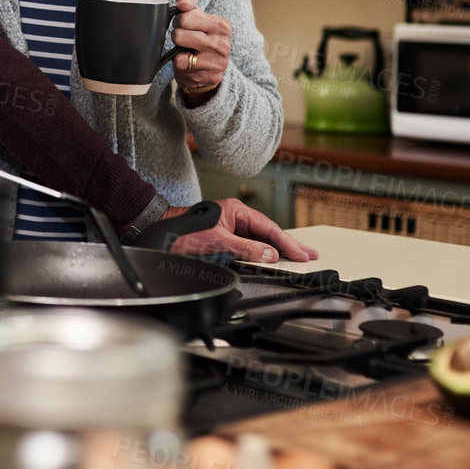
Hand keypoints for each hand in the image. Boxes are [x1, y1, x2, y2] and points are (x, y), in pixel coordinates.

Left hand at [162, 198, 317, 264]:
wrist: (159, 235)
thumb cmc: (182, 233)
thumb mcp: (218, 242)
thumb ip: (246, 248)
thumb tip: (269, 254)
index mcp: (236, 211)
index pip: (267, 228)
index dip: (286, 243)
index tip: (301, 254)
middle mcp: (235, 217)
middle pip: (267, 232)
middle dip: (289, 244)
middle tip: (309, 254)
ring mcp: (230, 227)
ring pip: (259, 239)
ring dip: (278, 249)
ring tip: (297, 256)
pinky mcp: (225, 238)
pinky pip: (249, 245)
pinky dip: (263, 252)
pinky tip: (273, 257)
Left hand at [171, 0, 228, 98]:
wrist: (207, 72)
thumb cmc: (200, 39)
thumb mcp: (197, 17)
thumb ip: (188, 0)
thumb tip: (183, 3)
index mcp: (221, 25)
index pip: (186, 15)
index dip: (179, 20)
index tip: (185, 26)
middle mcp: (222, 42)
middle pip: (180, 29)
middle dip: (177, 33)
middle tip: (184, 39)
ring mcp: (217, 60)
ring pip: (179, 43)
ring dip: (177, 47)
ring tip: (186, 50)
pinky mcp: (210, 75)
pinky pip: (180, 62)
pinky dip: (179, 63)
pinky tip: (188, 63)